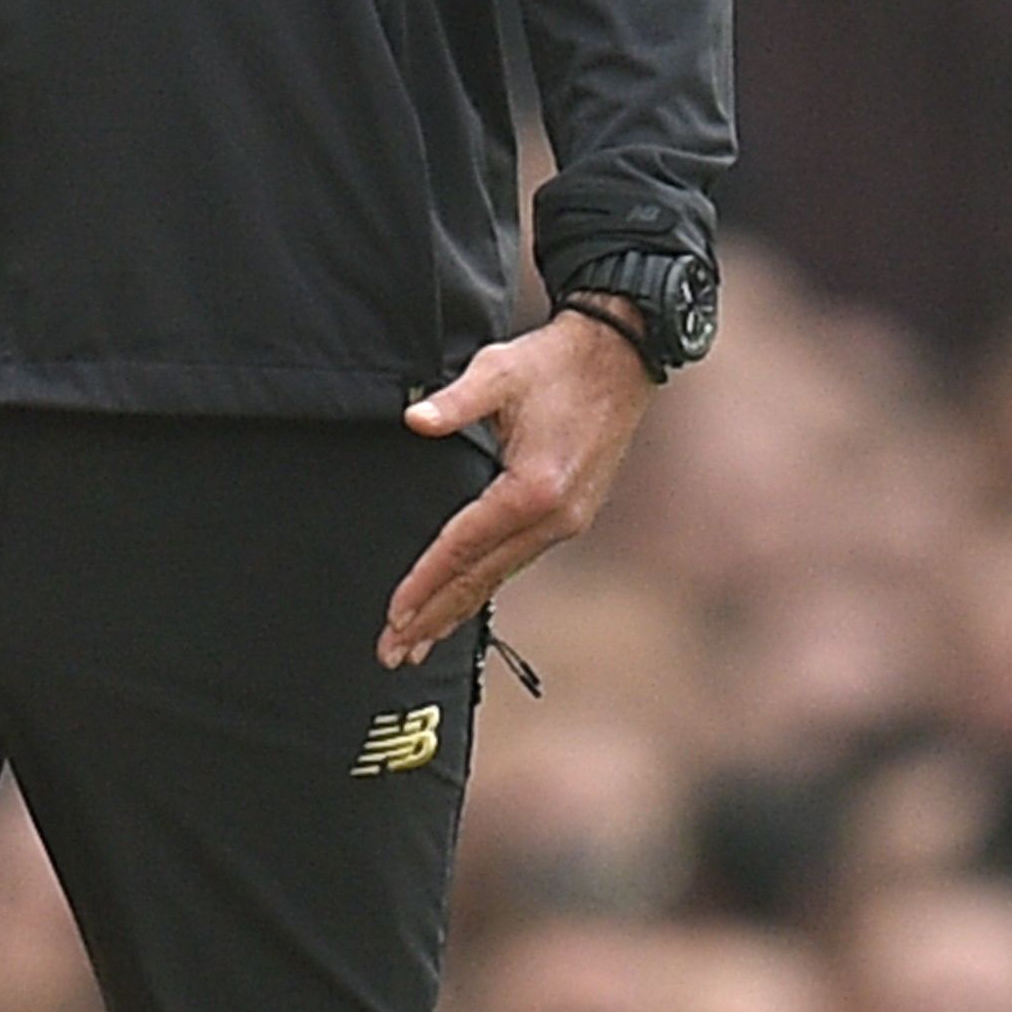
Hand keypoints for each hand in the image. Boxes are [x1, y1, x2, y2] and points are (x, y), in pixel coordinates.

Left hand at [382, 311, 652, 666]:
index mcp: (534, 490)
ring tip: (417, 643)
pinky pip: (516, 560)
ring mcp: (566, 521)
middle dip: (433, 618)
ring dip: (456, 610)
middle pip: (481, 579)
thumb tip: (414, 419)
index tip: (394, 614)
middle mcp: (555, 518)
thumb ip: (454, 401)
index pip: (464, 547)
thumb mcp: (499, 370)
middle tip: (392, 652)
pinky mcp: (570, 516)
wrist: (619, 359)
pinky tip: (461, 603)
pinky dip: (484, 586)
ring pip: (499, 576)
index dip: (425, 582)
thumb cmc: (554, 363)